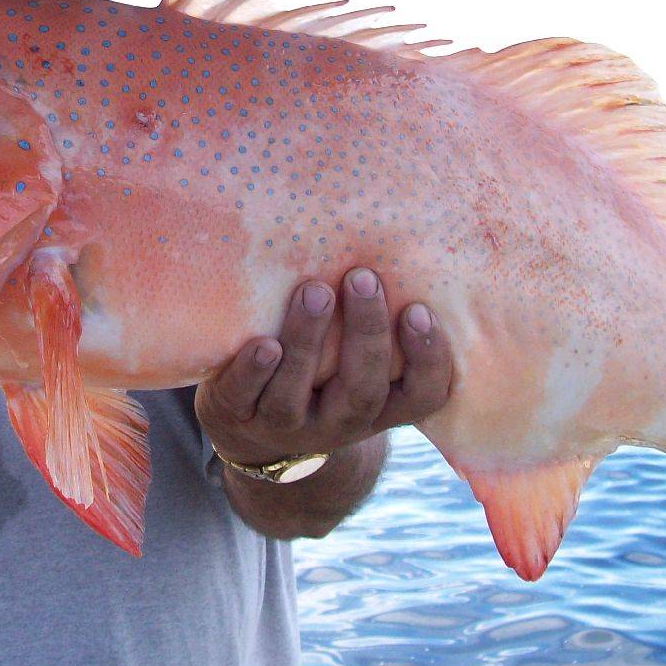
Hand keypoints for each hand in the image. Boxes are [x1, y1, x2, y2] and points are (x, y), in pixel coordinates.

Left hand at [194, 267, 452, 465]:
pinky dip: (254, 372)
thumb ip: (372, 321)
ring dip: (308, 340)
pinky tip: (263, 344)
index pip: (423, 394)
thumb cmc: (320, 372)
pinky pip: (245, 398)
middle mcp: (340, 421)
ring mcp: (287, 423)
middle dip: (366, 333)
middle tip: (362, 278)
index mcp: (380, 405)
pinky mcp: (238, 415)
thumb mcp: (353, 359)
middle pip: (362, 388)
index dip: (428, 359)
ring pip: (298, 392)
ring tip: (314, 292)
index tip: (419, 310)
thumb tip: (390, 237)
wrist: (251, 428)